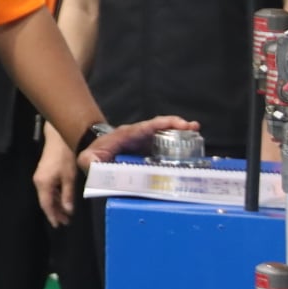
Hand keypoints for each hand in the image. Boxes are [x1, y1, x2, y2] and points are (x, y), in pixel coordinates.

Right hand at [33, 127, 78, 228]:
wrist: (58, 137)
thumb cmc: (65, 157)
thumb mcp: (69, 177)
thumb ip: (67, 195)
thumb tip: (68, 211)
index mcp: (43, 184)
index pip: (46, 205)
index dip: (52, 216)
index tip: (58, 226)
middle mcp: (39, 181)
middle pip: (45, 201)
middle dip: (55, 212)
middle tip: (65, 222)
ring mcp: (40, 176)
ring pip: (47, 195)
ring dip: (56, 204)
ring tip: (66, 213)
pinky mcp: (44, 171)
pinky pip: (48, 188)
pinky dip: (55, 196)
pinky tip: (63, 198)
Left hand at [77, 115, 197, 171]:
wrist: (97, 154)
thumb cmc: (95, 155)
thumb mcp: (89, 159)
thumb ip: (91, 161)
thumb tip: (94, 164)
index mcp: (128, 135)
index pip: (146, 127)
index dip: (161, 124)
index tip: (175, 124)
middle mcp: (140, 136)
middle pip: (160, 127)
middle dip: (177, 125)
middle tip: (193, 128)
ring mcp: (146, 142)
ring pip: (166, 135)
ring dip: (182, 133)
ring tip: (197, 133)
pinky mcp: (151, 151)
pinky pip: (167, 146)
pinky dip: (179, 146)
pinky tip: (192, 150)